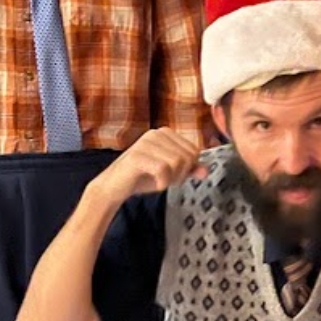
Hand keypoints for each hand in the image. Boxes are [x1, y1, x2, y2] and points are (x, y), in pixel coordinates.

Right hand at [83, 128, 205, 208]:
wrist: (114, 187)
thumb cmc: (142, 178)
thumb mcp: (170, 173)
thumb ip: (188, 169)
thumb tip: (206, 171)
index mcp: (165, 133)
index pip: (194, 150)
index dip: (188, 168)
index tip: (172, 174)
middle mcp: (156, 133)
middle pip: (188, 157)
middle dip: (180, 174)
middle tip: (164, 179)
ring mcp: (146, 143)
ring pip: (177, 163)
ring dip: (171, 179)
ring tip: (157, 180)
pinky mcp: (137, 156)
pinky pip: (163, 170)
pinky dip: (162, 183)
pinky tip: (153, 183)